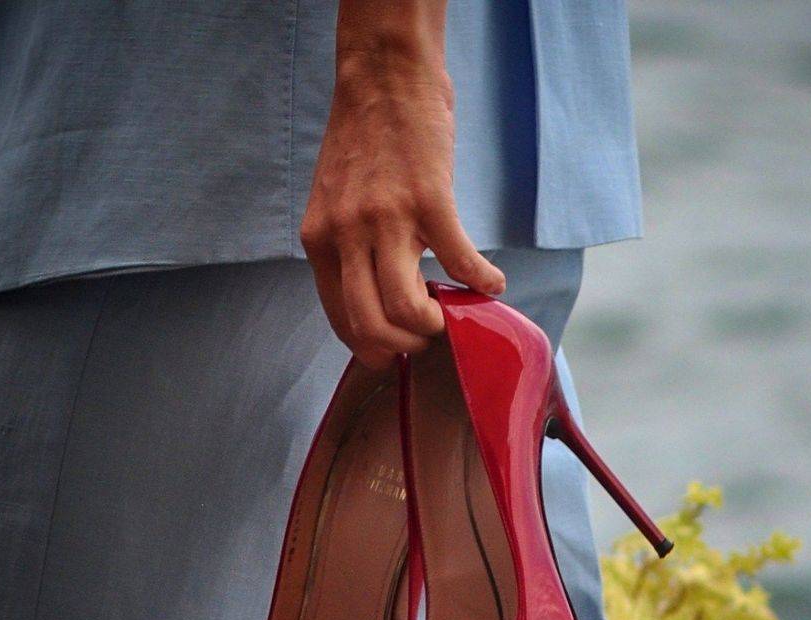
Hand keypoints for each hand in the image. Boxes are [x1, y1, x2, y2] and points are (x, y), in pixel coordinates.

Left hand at [300, 8, 506, 369]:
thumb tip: (378, 298)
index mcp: (319, 241)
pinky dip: (482, 281)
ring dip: (436, 325)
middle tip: (428, 336)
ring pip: (405, 308)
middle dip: (405, 347)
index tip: (399, 348)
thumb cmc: (365, 140)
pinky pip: (460, 261)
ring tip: (453, 314)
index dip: (374, 347)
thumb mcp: (335, 203)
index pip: (342, 320)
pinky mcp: (429, 200)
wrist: (384, 79)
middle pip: (371, 327)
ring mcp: (386, 220)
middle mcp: (345, 236)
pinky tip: (491, 281)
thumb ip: (347, 249)